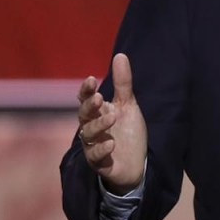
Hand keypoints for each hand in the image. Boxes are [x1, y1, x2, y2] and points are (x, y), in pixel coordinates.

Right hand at [76, 53, 147, 194]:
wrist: (136, 163)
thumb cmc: (128, 132)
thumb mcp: (128, 105)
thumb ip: (123, 83)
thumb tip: (120, 55)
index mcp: (97, 113)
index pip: (86, 99)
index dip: (86, 90)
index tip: (91, 79)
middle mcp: (92, 128)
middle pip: (84, 116)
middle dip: (89, 107)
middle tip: (99, 97)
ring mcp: (94, 146)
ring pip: (88, 135)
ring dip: (98, 126)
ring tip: (112, 118)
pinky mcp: (100, 164)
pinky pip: (95, 157)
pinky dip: (101, 150)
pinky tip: (110, 144)